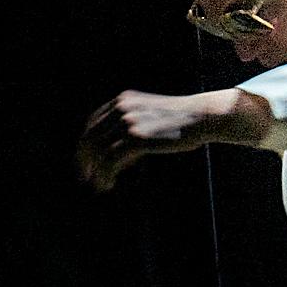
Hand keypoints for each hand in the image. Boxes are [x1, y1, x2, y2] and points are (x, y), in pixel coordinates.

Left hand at [78, 86, 260, 190]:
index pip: (92, 123)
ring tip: (99, 184)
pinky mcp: (137, 137)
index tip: (85, 161)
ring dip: (95, 171)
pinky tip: (108, 183)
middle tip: (85, 177)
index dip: (86, 144)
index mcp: (122, 101)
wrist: (202, 116)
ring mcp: (128, 121)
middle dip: (84, 160)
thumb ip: (131, 128)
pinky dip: (106, 174)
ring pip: (98, 151)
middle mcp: (121, 108)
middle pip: (90, 137)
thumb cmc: (181, 122)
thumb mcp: (150, 116)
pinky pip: (111, 159)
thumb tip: (118, 158)